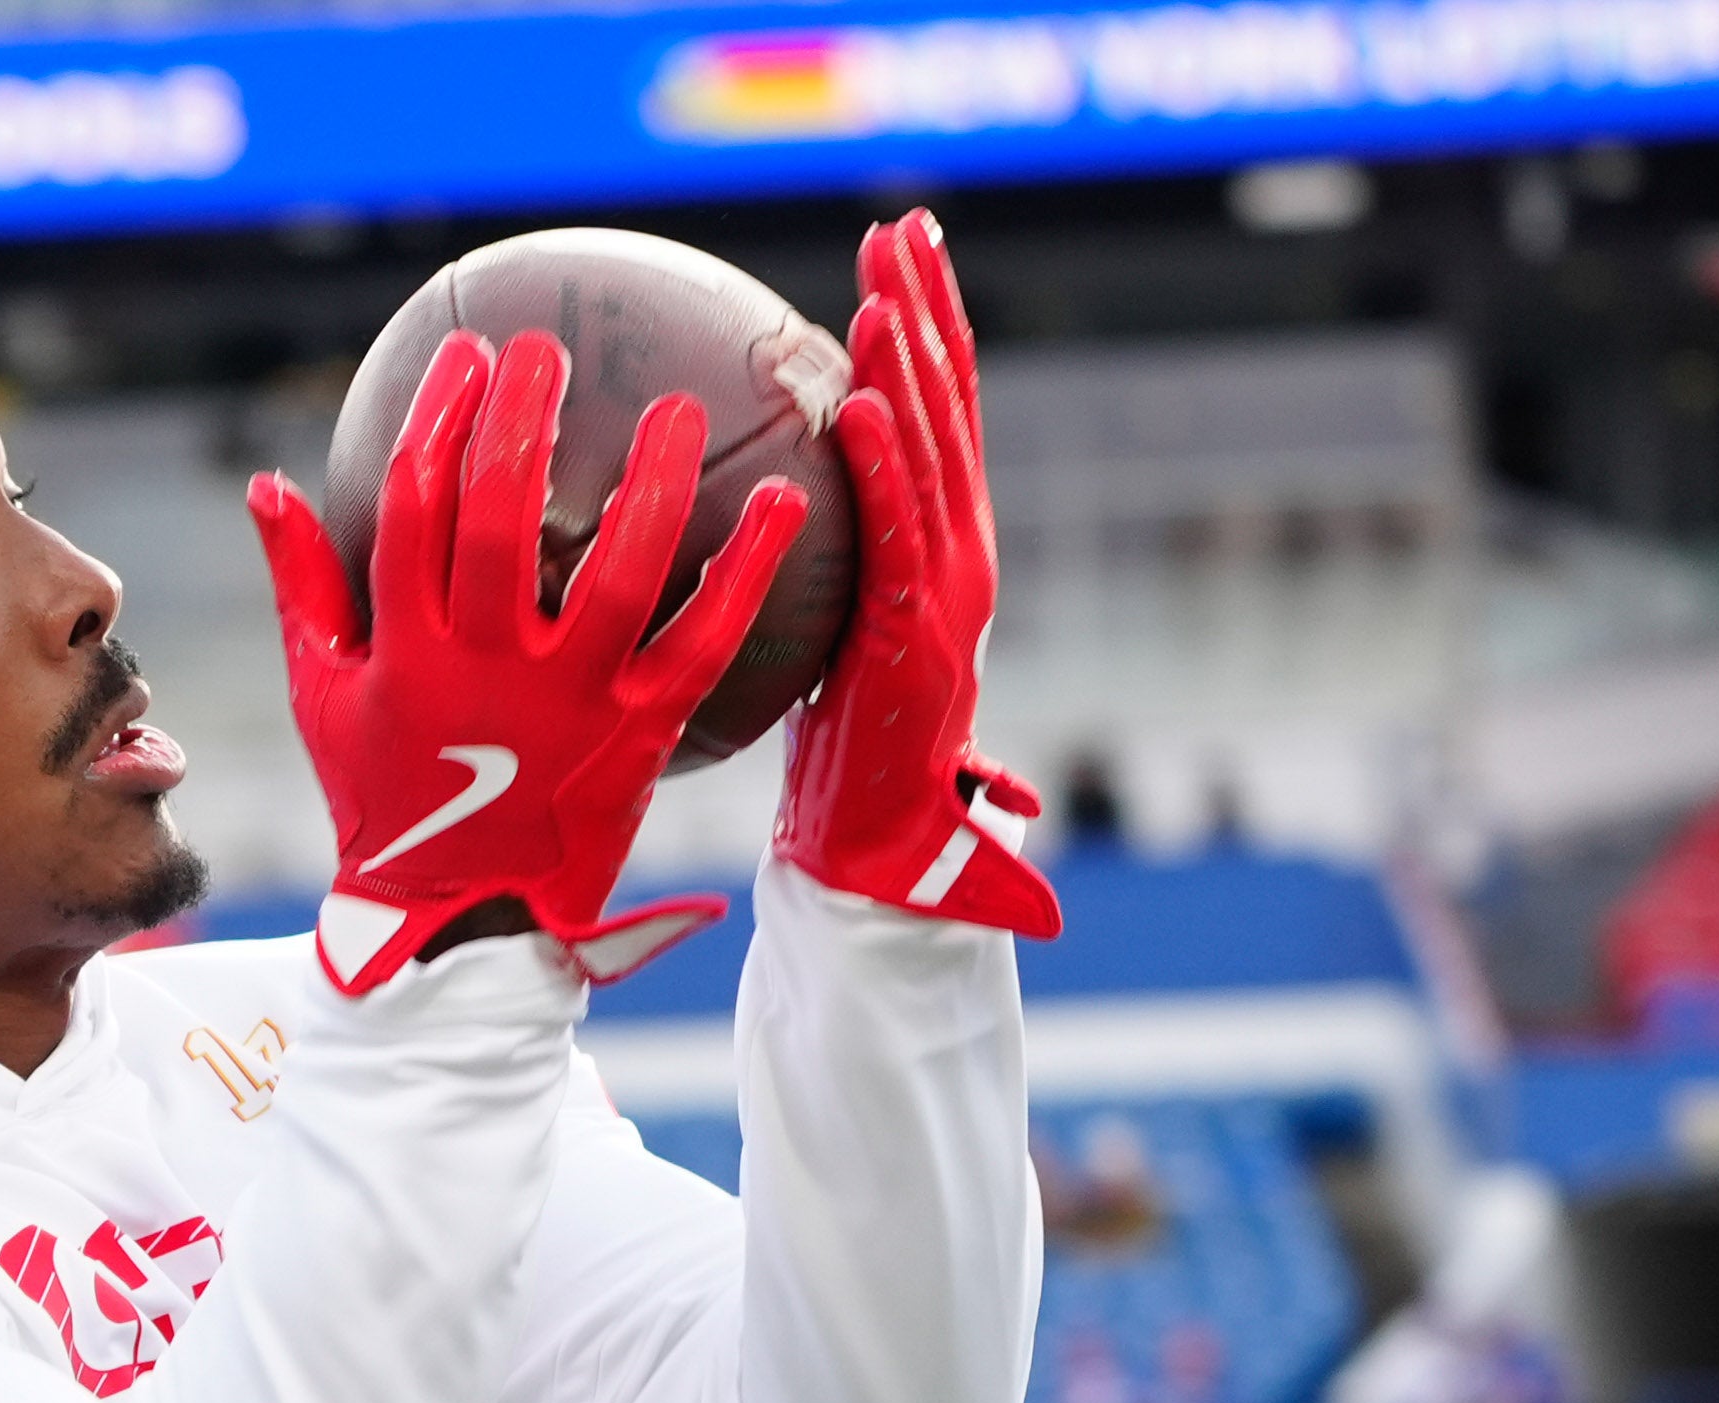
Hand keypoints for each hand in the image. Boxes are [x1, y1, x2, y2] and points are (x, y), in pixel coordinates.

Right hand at [249, 330, 806, 996]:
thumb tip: (264, 484)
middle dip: (521, 421)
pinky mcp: (639, 734)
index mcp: (407, 647)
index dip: (440, 422)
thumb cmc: (384, 802)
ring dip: (650, 482)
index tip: (469, 355)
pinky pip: (703, 640)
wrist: (457, 924)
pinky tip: (782, 502)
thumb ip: (302, 584)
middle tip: (550, 349)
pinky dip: (744, 571)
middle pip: (501, 519)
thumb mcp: (322, 695)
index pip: (415, 507)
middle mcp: (485, 666)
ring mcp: (568, 701)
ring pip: (613, 572)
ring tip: (678, 408)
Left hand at [775, 211, 1060, 941]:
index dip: (930, 327)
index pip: (940, 416)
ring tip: (886, 291)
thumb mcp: (832, 631)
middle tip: (901, 231)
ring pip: (937, 458)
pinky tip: (866, 404)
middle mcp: (962, 559)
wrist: (879, 854)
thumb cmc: (844, 754)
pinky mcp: (919, 639)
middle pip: (950, 412)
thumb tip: (756, 494)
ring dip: (914, 365)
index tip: (903, 250)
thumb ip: (821, 558)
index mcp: (945, 551)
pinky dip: (890, 468)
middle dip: (929, 313)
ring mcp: (950, 597)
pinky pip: (902, 536)